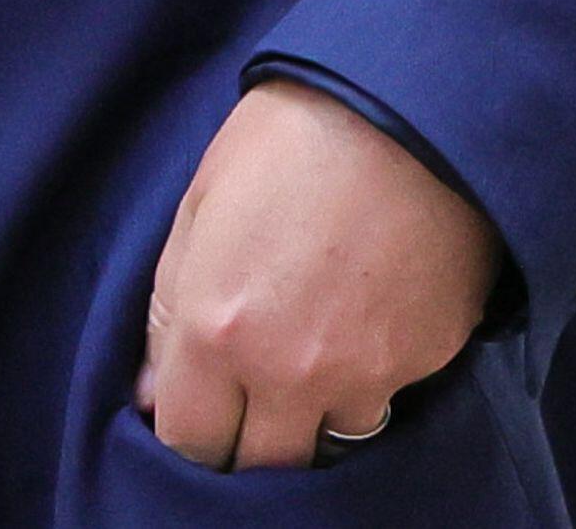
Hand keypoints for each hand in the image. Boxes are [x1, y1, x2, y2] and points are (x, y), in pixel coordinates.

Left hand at [130, 75, 502, 470]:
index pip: (189, 442)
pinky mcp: (423, 363)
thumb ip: (169, 309)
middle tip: (245, 399)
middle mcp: (289, 371)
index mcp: (217, 327)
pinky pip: (384, 402)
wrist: (408, 109)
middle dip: (246, 444)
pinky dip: (366, 383)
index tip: (195, 413)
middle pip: (260, 466)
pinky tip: (360, 325)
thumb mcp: (200, 202)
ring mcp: (363, 374)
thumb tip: (153, 392)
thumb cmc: (289, 137)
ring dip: (310, 418)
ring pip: (328, 443)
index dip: (188, 434)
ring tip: (307, 355)